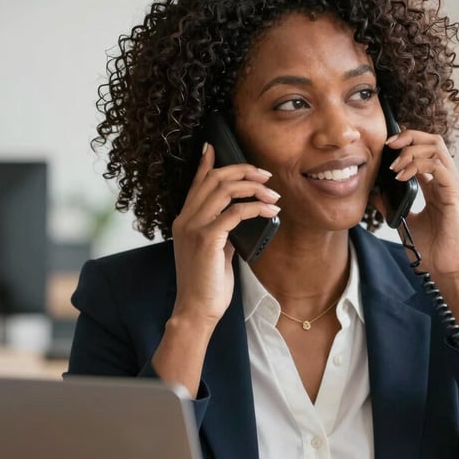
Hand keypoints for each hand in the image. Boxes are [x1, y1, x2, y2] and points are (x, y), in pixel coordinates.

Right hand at [169, 143, 280, 327]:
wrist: (196, 311)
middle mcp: (185, 219)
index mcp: (184, 221)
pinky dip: (256, 207)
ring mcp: (194, 227)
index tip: (214, 146)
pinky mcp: (207, 239)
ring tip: (273, 193)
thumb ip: (222, 231)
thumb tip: (240, 217)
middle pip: (213, 179)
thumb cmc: (207, 286)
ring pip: (224, 190)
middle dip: (242, 171)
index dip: (206, 163)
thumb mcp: (214, 252)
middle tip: (265, 174)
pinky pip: (235, 212)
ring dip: (254, 187)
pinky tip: (271, 210)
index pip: (196, 183)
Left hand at [383, 129, 458, 279]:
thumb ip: (393, 206)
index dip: (407, 142)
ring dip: (410, 150)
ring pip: (436, 147)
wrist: (448, 270)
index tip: (386, 147)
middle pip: (432, 141)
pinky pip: (438, 167)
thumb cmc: (434, 250)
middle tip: (388, 145)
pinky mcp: (454, 195)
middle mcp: (446, 181)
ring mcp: (452, 186)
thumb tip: (376, 193)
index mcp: (437, 186)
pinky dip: (417, 165)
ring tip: (393, 166)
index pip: (425, 150)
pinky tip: (401, 177)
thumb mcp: (405, 223)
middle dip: (409, 137)